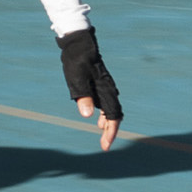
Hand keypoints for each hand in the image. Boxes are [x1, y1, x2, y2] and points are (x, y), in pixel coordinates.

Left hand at [57, 27, 121, 150]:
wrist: (80, 44)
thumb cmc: (76, 61)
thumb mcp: (76, 79)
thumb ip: (82, 96)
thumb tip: (87, 116)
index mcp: (105, 90)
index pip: (113, 116)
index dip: (110, 132)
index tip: (105, 145)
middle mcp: (109, 90)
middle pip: (115, 116)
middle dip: (110, 132)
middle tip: (104, 146)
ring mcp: (106, 88)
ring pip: (112, 110)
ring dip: (108, 125)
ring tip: (102, 137)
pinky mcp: (101, 85)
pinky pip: (107, 104)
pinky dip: (105, 115)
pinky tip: (99, 121)